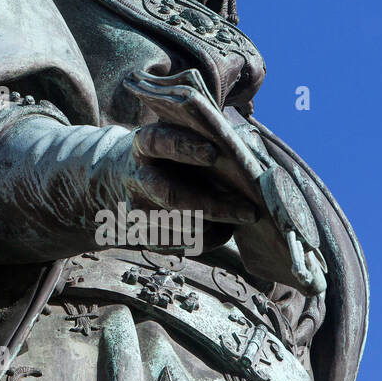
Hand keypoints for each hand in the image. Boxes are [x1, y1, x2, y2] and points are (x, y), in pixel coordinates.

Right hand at [107, 122, 260, 225]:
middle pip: (170, 195)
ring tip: (244, 215)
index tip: (214, 152)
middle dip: (211, 205)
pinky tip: (225, 228)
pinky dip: (210, 239)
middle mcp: (137, 179)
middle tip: (249, 210)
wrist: (132, 176)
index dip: (183, 147)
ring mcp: (138, 211)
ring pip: (180, 225)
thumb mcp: (178, 136)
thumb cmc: (171, 153)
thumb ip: (203, 137)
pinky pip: (183, 244)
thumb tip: (243, 148)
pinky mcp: (146, 236)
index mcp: (143, 146)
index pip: (158, 143)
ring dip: (215, 224)